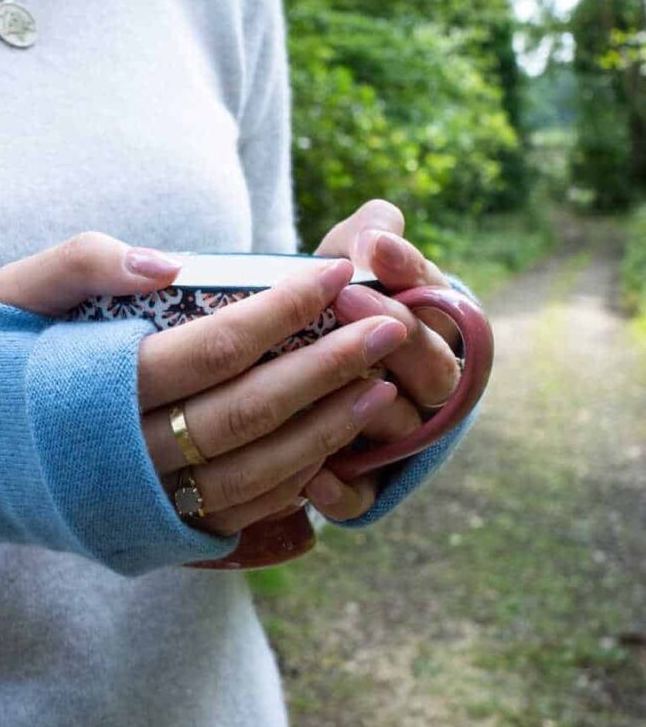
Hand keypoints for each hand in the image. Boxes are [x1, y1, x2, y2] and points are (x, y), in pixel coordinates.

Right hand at [0, 231, 408, 538]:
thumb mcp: (8, 294)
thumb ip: (80, 264)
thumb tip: (169, 263)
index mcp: (96, 389)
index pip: (215, 345)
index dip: (283, 308)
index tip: (335, 273)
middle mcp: (127, 456)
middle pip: (251, 411)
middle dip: (329, 366)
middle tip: (391, 326)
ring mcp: (143, 504)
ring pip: (257, 470)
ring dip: (327, 428)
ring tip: (380, 383)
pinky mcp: (152, 534)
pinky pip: (240, 512)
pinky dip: (293, 477)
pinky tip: (332, 439)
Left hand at [302, 199, 463, 520]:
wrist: (282, 361)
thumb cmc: (326, 306)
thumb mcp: (346, 262)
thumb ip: (370, 235)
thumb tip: (380, 230)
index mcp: (434, 332)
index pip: (443, 306)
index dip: (413, 275)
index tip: (375, 248)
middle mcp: (424, 388)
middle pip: (436, 370)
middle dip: (396, 332)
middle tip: (347, 294)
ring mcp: (396, 437)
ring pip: (404, 428)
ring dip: (370, 405)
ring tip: (330, 378)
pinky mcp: (363, 483)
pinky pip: (365, 496)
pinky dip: (344, 490)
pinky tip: (314, 475)